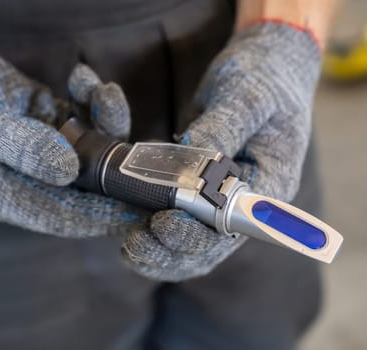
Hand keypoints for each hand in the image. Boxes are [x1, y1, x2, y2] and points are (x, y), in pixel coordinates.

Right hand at [0, 21, 146, 236]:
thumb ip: (16, 145)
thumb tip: (69, 171)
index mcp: (1, 191)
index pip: (61, 215)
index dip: (103, 217)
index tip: (140, 211)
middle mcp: (23, 174)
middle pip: (83, 184)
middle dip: (115, 167)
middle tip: (144, 152)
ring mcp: (35, 145)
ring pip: (86, 146)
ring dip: (104, 121)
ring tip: (103, 92)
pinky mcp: (40, 117)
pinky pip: (76, 115)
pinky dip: (87, 100)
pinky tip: (83, 78)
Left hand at [122, 21, 321, 280]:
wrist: (264, 67)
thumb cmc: (265, 77)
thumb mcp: (250, 94)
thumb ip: (226, 123)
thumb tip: (192, 149)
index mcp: (269, 184)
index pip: (233, 227)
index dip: (197, 234)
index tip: (162, 224)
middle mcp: (245, 199)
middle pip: (208, 244)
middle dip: (170, 251)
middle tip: (134, 246)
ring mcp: (220, 195)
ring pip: (189, 237)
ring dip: (158, 248)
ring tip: (128, 247)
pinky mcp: (199, 184)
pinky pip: (177, 213)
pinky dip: (152, 223)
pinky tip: (127, 223)